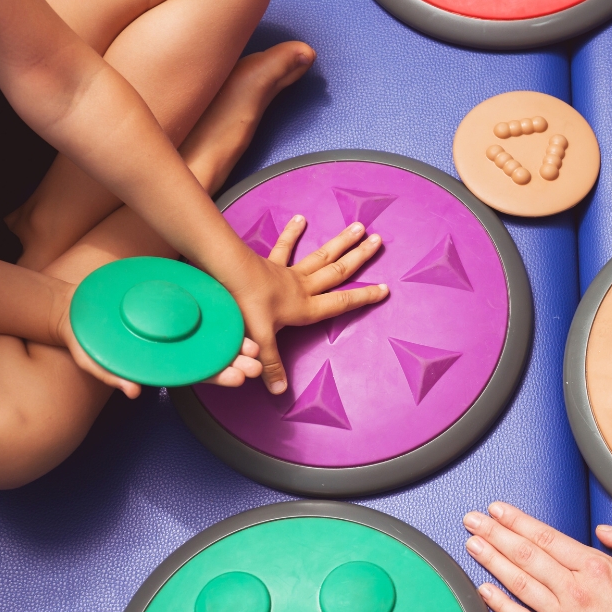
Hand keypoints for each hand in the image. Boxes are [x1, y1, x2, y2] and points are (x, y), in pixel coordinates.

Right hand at [53, 285, 264, 398]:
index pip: (195, 373)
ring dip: (234, 341)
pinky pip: (199, 313)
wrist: (76, 310)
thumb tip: (132, 392)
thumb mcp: (93, 360)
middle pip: (212, 358)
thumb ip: (112, 376)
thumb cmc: (86, 341)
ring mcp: (175, 330)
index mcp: (162, 364)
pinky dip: (218, 315)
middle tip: (256, 364)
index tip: (238, 379)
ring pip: (211, 338)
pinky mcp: (172, 310)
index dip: (218, 376)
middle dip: (236, 362)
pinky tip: (237, 314)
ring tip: (255, 345)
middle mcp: (174, 349)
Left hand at [224, 215, 388, 394]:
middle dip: (360, 257)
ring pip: (321, 256)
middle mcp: (302, 288)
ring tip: (359, 227)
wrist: (226, 274)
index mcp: (305, 307)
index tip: (385, 288)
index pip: (342, 302)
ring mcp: (288, 273)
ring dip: (341, 242)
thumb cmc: (245, 306)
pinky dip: (293, 234)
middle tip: (379, 241)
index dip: (365, 297)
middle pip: (337, 271)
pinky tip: (301, 219)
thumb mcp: (260, 340)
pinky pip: (285, 248)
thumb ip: (272, 365)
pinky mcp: (270, 264)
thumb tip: (279, 392)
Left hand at [463, 502, 611, 611]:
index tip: (498, 509)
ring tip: (473, 545)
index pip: (546, 538)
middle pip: (525, 555)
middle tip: (472, 520)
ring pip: (519, 583)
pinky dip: (501, 605)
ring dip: (492, 561)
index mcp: (597, 568)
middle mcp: (575, 590)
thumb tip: (604, 531)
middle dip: (495, 533)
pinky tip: (484, 591)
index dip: (518, 521)